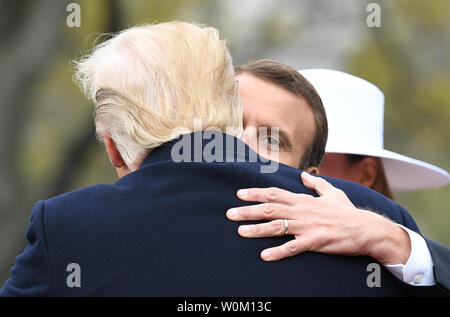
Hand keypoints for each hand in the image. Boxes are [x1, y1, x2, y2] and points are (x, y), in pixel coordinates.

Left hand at [226, 172, 410, 264]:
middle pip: (269, 208)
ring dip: (256, 229)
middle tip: (229, 213)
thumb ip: (316, 184)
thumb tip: (305, 174)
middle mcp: (302, 211)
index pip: (274, 193)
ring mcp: (307, 226)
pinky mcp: (314, 241)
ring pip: (276, 226)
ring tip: (239, 232)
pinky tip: (264, 255)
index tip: (239, 193)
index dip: (255, 193)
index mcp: (303, 200)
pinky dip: (278, 252)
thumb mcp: (332, 192)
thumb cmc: (347, 212)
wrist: (366, 228)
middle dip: (247, 211)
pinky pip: (292, 247)